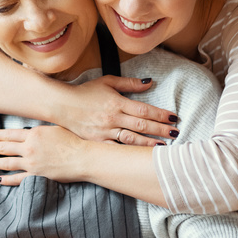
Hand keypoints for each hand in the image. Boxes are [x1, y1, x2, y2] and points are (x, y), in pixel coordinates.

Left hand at [0, 125, 86, 185]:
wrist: (83, 157)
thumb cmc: (73, 141)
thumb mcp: (54, 129)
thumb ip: (38, 132)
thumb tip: (27, 133)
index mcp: (33, 134)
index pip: (9, 134)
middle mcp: (29, 148)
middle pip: (4, 147)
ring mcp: (32, 163)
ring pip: (7, 162)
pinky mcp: (36, 175)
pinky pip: (17, 178)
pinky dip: (6, 179)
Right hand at [59, 76, 179, 145]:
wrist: (61, 104)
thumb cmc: (85, 92)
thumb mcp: (107, 82)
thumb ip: (129, 83)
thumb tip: (149, 82)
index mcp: (117, 102)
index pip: (144, 109)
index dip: (160, 114)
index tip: (173, 117)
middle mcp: (113, 118)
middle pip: (141, 125)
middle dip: (161, 129)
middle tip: (176, 132)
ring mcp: (104, 131)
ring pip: (131, 139)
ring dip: (148, 143)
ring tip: (164, 146)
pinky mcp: (97, 141)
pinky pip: (116, 148)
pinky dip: (129, 152)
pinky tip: (139, 156)